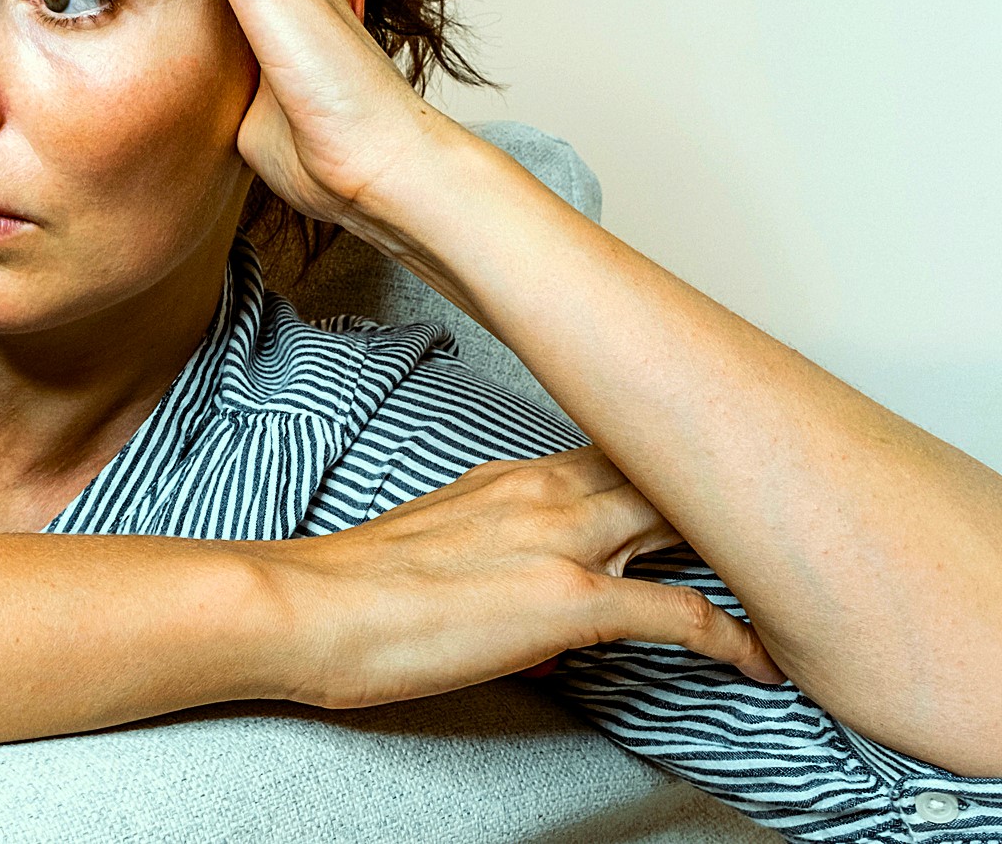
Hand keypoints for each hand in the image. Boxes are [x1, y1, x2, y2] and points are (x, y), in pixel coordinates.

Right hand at [245, 447, 785, 707]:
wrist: (306, 608)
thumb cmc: (349, 589)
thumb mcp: (433, 544)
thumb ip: (497, 551)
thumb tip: (535, 606)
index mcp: (511, 477)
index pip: (620, 443)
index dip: (680, 453)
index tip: (720, 465)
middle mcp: (545, 492)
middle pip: (668, 468)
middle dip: (730, 484)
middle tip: (789, 508)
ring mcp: (562, 542)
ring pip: (686, 520)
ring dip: (745, 548)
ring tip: (798, 575)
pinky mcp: (566, 602)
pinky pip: (676, 615)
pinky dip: (729, 638)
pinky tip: (762, 661)